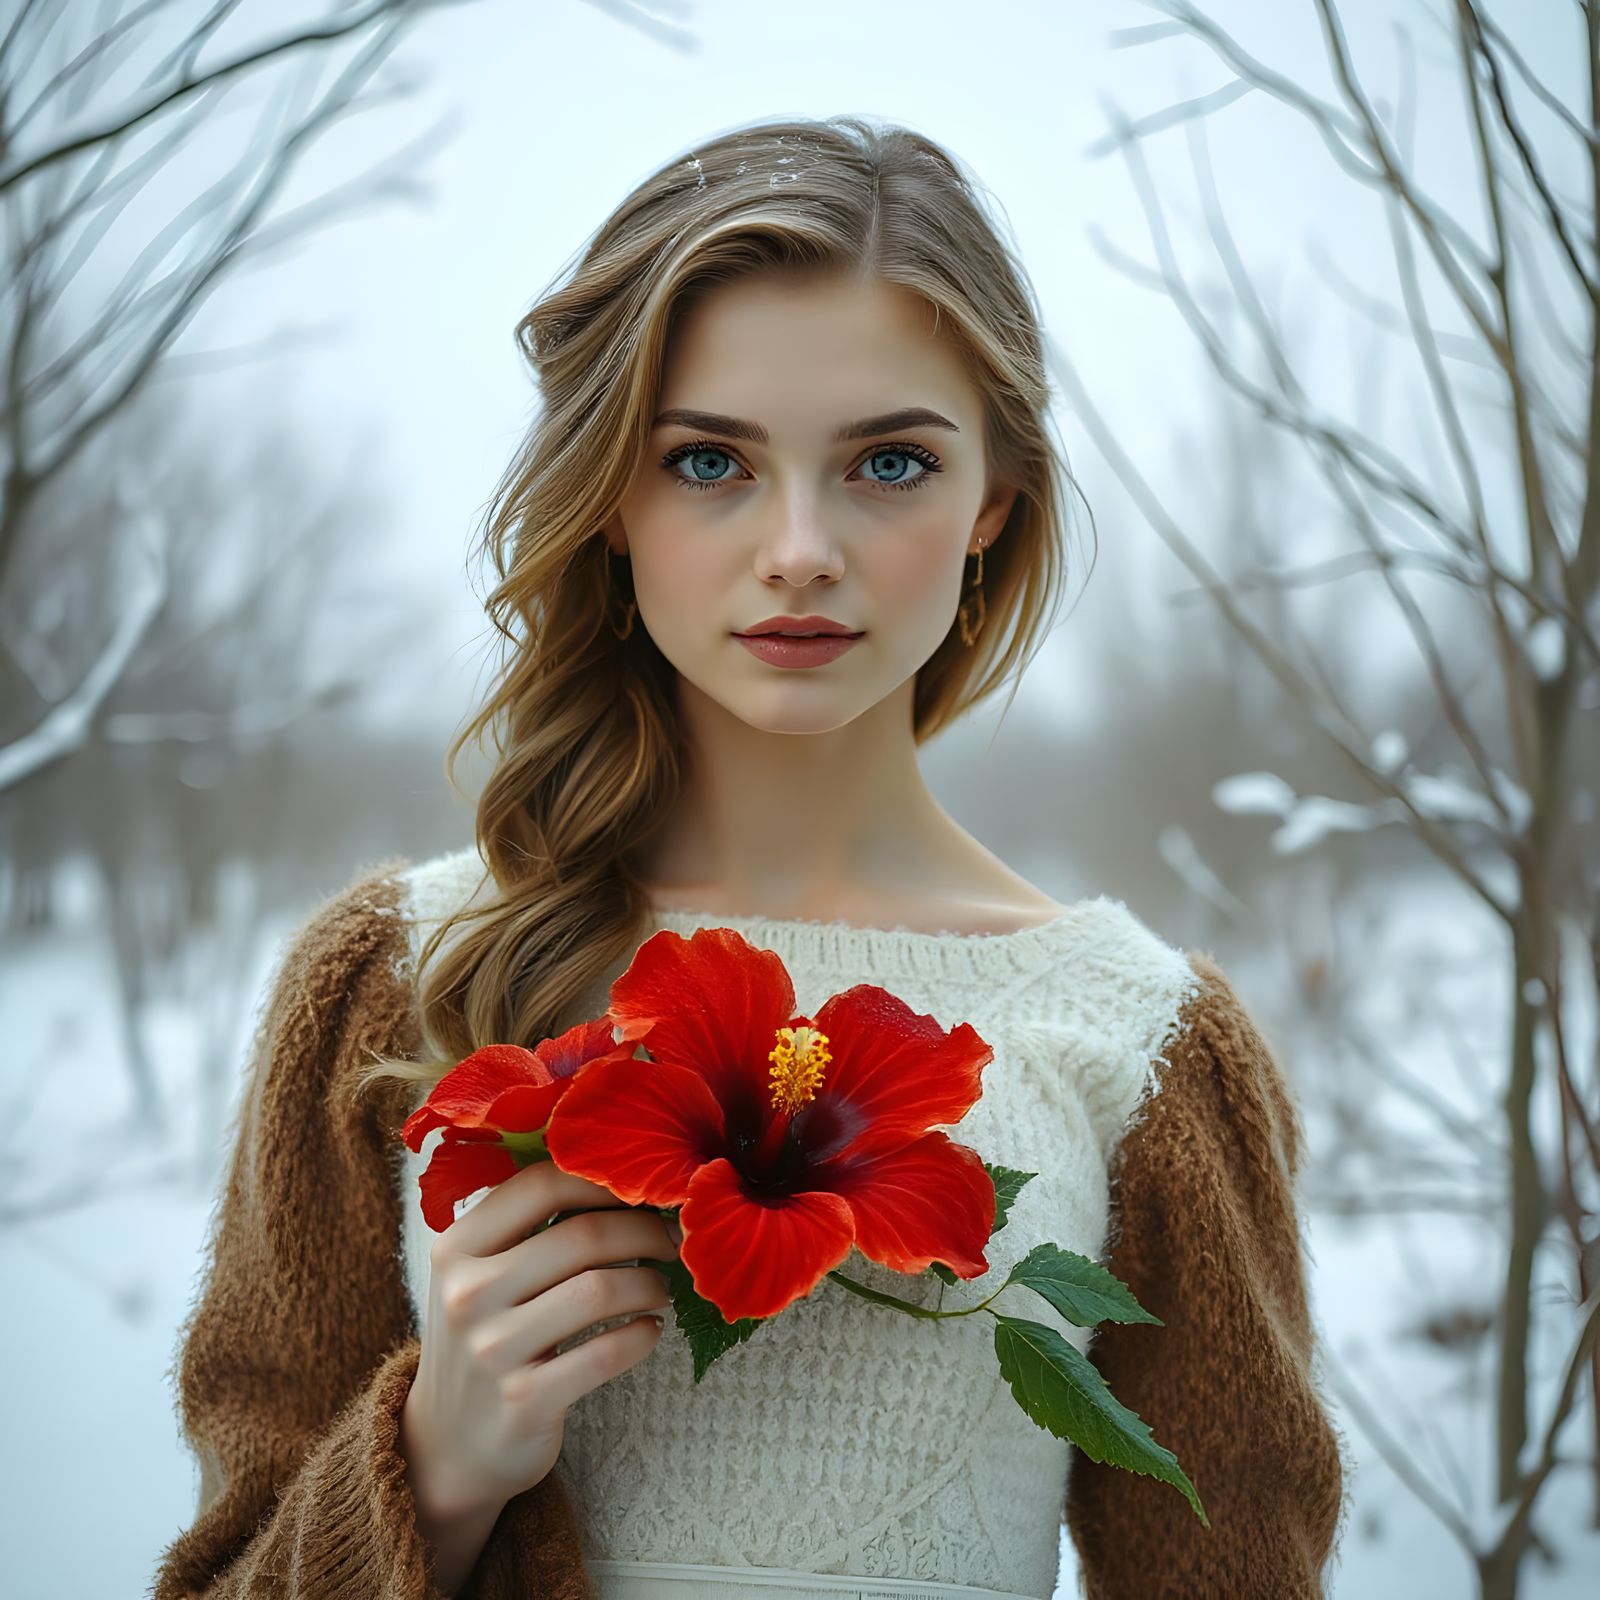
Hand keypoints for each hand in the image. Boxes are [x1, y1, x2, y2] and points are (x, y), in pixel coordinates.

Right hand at [400, 1162, 678, 1520]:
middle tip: (672, 1240)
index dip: (605, 1179)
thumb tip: (617, 1172)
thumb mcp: (477, 1274)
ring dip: (650, 1284)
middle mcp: (467, 1293)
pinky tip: (649, 1331)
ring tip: (662, 1288)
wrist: (445, 1446)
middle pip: (584, 1235)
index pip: (542, 1184)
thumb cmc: (481, 1337)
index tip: (643, 1188)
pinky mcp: (524, 1402)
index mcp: (456, 1247)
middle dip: (644, 1231)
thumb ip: (524, 1225)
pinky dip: (642, 1336)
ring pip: (601, 1290)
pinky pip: (605, 1353)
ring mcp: (492, 1351)